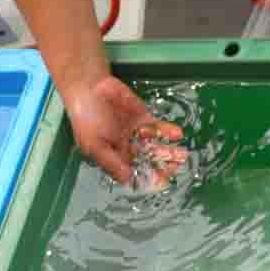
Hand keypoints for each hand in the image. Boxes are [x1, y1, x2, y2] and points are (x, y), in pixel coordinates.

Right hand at [65, 74, 186, 187]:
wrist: (89, 88)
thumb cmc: (86, 118)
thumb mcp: (94, 145)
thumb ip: (111, 162)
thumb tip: (126, 179)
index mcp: (114, 157)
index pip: (134, 172)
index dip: (148, 178)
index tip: (162, 182)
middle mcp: (127, 147)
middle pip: (148, 162)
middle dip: (162, 166)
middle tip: (176, 168)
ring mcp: (136, 133)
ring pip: (155, 146)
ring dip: (169, 151)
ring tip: (182, 155)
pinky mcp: (143, 118)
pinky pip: (158, 128)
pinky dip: (167, 131)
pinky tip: (177, 135)